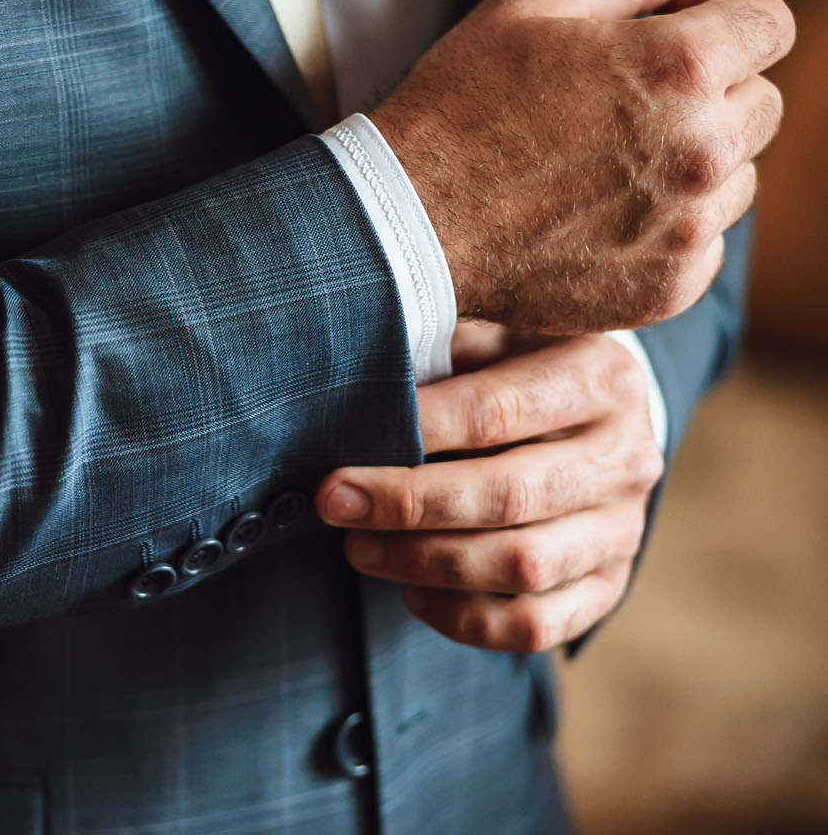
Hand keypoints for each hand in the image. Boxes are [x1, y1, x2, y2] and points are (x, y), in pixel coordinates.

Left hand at [315, 333, 663, 651]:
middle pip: (510, 495)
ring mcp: (623, 529)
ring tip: (359, 548)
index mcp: (599, 378)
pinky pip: (534, 625)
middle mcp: (625, 457)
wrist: (597, 420)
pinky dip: (463, 618)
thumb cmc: (519, 367)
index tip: (345, 451)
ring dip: (425, 563)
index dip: (418, 432)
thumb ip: (442, 346)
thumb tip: (362, 378)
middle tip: (335, 504)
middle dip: (408, 505)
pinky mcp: (607, 586)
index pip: (498, 410)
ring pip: (524, 567)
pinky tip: (413, 591)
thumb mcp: (493, 334)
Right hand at [371, 0, 793, 333]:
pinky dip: (668, 233)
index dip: (727, 18)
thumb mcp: (524, 9)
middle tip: (632, 105)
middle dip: (714, 92)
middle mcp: (700, 148)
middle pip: (763, 104)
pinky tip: (602, 219)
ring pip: (738, 179)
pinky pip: (705, 246)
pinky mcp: (667, 286)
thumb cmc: (456, 108)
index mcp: (679, 65)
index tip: (679, 34)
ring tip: (611, 167)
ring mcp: (687, 226)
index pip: (771, 23)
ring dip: (694, 166)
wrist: (404, 225)